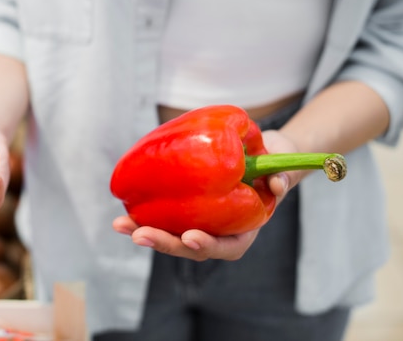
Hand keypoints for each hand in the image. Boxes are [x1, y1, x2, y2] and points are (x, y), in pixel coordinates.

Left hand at [112, 128, 300, 260]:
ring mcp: (199, 223)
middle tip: (139, 234)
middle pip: (189, 247)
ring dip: (144, 232)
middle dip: (163, 243)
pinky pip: (163, 216)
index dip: (208, 245)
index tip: (191, 237)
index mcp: (242, 230)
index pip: (226, 247)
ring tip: (120, 225)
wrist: (260, 157)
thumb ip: (280, 177)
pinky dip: (144, 214)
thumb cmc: (272, 166)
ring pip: (170, 235)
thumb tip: (275, 184)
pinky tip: (124, 208)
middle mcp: (218, 232)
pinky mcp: (184, 210)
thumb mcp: (282, 169)